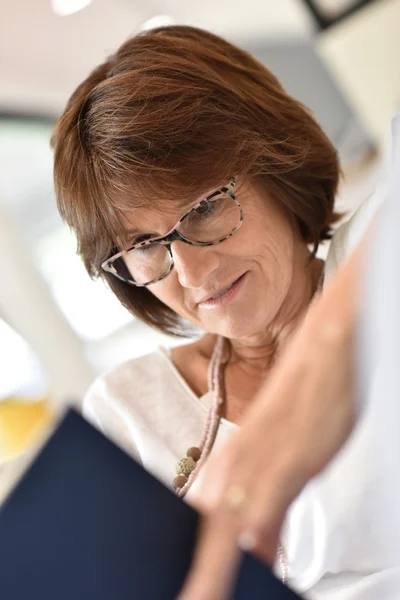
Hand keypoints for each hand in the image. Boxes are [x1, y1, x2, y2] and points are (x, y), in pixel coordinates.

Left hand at [177, 247, 359, 599]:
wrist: (323, 352)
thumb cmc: (303, 402)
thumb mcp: (281, 461)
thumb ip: (268, 507)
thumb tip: (257, 548)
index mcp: (224, 471)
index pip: (193, 530)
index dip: (190, 565)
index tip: (183, 588)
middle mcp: (229, 472)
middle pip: (196, 542)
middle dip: (194, 580)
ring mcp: (252, 470)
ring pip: (217, 542)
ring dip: (206, 581)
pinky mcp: (282, 467)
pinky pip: (258, 519)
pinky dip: (248, 552)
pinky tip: (246, 572)